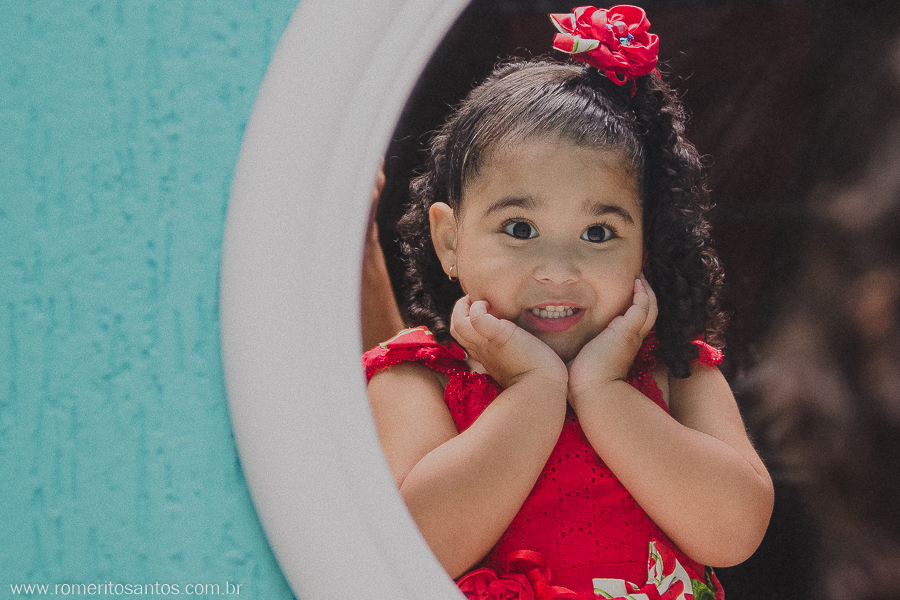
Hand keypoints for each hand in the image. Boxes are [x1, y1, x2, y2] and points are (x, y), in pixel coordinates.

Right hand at [450, 295, 567, 389]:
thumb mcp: (517, 362)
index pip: (464, 337)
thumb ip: (511, 351)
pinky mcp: (499, 336)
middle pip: (456, 329)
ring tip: (480, 300)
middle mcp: (482, 349)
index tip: (477, 311)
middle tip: (472, 299)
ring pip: (458, 324)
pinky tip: (489, 305)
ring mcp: (487, 344)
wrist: (543, 387)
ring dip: (464, 307)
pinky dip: (478, 308)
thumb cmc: (537, 377)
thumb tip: (519, 342)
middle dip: (460, 310)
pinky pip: (477, 319)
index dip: (466, 322)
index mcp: (485, 356)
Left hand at [567, 276, 656, 401]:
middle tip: (640, 279)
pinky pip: (642, 307)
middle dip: (646, 295)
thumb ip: (577, 348)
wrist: (591, 393)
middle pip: (649, 313)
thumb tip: (557, 346)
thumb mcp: (582, 358)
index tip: (629, 293)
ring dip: (647, 291)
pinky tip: (637, 283)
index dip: (635, 307)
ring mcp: (631, 335)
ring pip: (650, 308)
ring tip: (640, 277)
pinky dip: (642, 294)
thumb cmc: (582, 381)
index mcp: (622, 345)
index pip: (634, 321)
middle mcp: (632, 340)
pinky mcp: (626, 331)